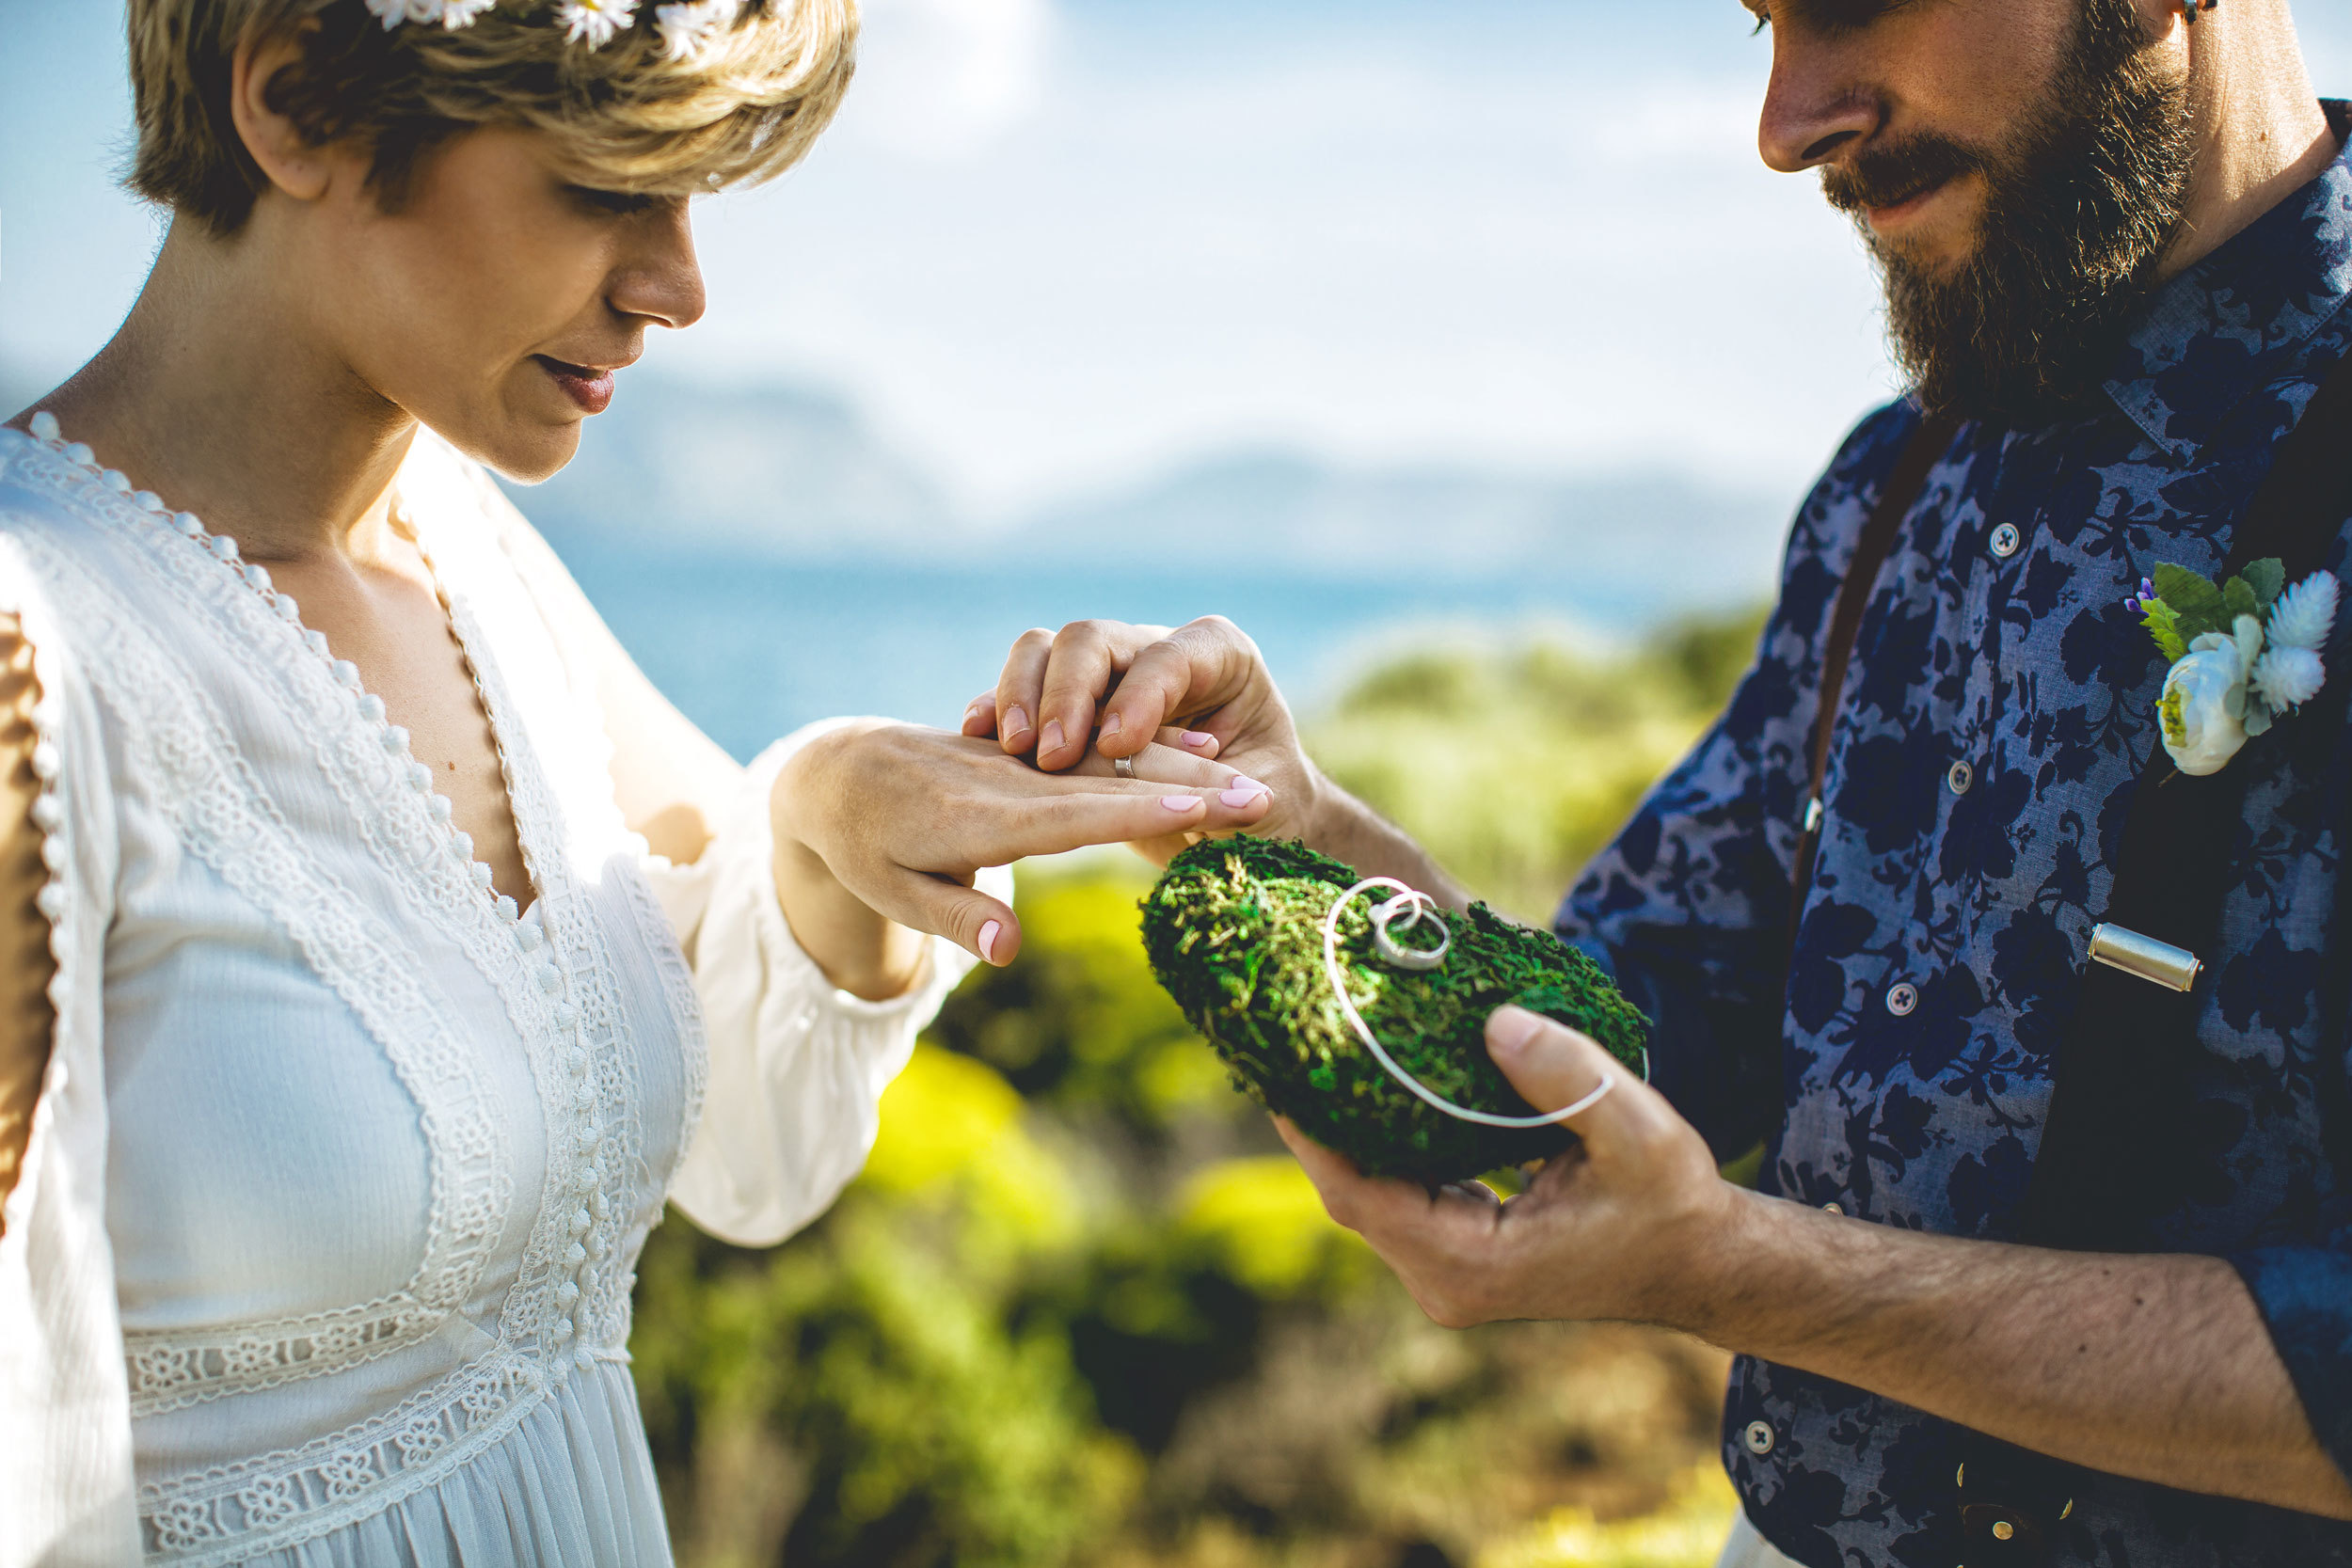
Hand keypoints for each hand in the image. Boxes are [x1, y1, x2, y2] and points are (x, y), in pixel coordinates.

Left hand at [773, 720, 1272, 968]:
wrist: (838, 771)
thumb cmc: (863, 846)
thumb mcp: (893, 893)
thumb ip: (958, 918)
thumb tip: (1011, 950)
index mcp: (978, 817)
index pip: (1077, 814)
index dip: (1146, 811)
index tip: (1206, 807)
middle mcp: (1011, 781)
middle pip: (1113, 782)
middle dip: (1188, 789)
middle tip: (1263, 797)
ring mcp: (1023, 760)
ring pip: (1115, 761)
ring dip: (1182, 768)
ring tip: (1250, 780)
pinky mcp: (1028, 750)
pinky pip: (1098, 750)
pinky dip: (1151, 751)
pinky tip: (1200, 754)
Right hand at [961, 617, 1324, 846]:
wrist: (1246, 818)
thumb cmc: (1270, 807)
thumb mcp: (1267, 804)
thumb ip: (1236, 805)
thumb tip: (1200, 814)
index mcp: (1219, 657)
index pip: (1168, 658)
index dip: (1139, 696)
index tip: (1116, 744)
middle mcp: (1155, 652)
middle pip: (1093, 641)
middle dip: (1067, 692)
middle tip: (1050, 754)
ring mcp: (1107, 673)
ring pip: (1047, 652)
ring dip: (1023, 695)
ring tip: (1012, 746)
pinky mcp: (1069, 707)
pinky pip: (1022, 692)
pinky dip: (998, 709)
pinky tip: (975, 733)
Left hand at [1275, 1005, 1732, 1329]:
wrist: (1701, 1263)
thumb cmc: (1673, 1203)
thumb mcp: (1637, 1130)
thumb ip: (1569, 1076)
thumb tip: (1495, 1021)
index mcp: (1472, 1263)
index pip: (1359, 1195)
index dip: (1310, 1133)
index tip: (1278, 1065)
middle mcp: (1445, 1281)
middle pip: (1349, 1193)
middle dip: (1314, 1120)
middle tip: (1284, 1034)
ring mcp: (1447, 1273)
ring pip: (1367, 1193)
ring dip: (1340, 1128)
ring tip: (1311, 1047)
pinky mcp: (1456, 1253)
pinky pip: (1394, 1193)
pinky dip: (1377, 1141)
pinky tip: (1366, 1081)